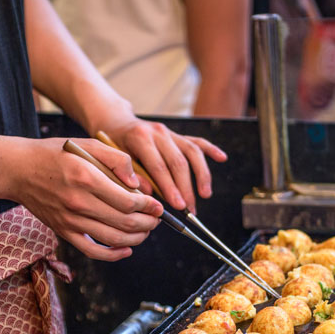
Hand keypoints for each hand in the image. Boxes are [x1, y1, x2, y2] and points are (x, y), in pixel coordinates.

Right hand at [11, 137, 162, 260]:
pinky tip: (127, 250)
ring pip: (113, 239)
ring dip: (136, 239)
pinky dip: (113, 255)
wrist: (19, 170)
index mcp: (86, 178)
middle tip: (157, 219)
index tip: (157, 205)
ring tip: (146, 231)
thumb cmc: (55, 154)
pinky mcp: (64, 232)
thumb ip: (116, 159)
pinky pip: (92, 251)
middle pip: (125, 222)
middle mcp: (78, 202)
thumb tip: (138, 183)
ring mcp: (70, 220)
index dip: (149, 206)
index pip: (128, 201)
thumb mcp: (87, 145)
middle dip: (148, 223)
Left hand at [103, 118, 226, 212]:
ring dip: (201, 175)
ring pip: (192, 152)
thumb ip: (130, 176)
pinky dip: (211, 150)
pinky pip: (197, 141)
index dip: (170, 188)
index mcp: (140, 138)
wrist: (116, 123)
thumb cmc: (112, 146)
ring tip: (205, 195)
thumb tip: (149, 195)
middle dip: (186, 188)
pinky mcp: (177, 135)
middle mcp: (158, 132)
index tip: (178, 206)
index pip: (159, 166)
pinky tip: (222, 158)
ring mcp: (170, 132)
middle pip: (178, 162)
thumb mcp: (113, 160)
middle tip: (190, 210)